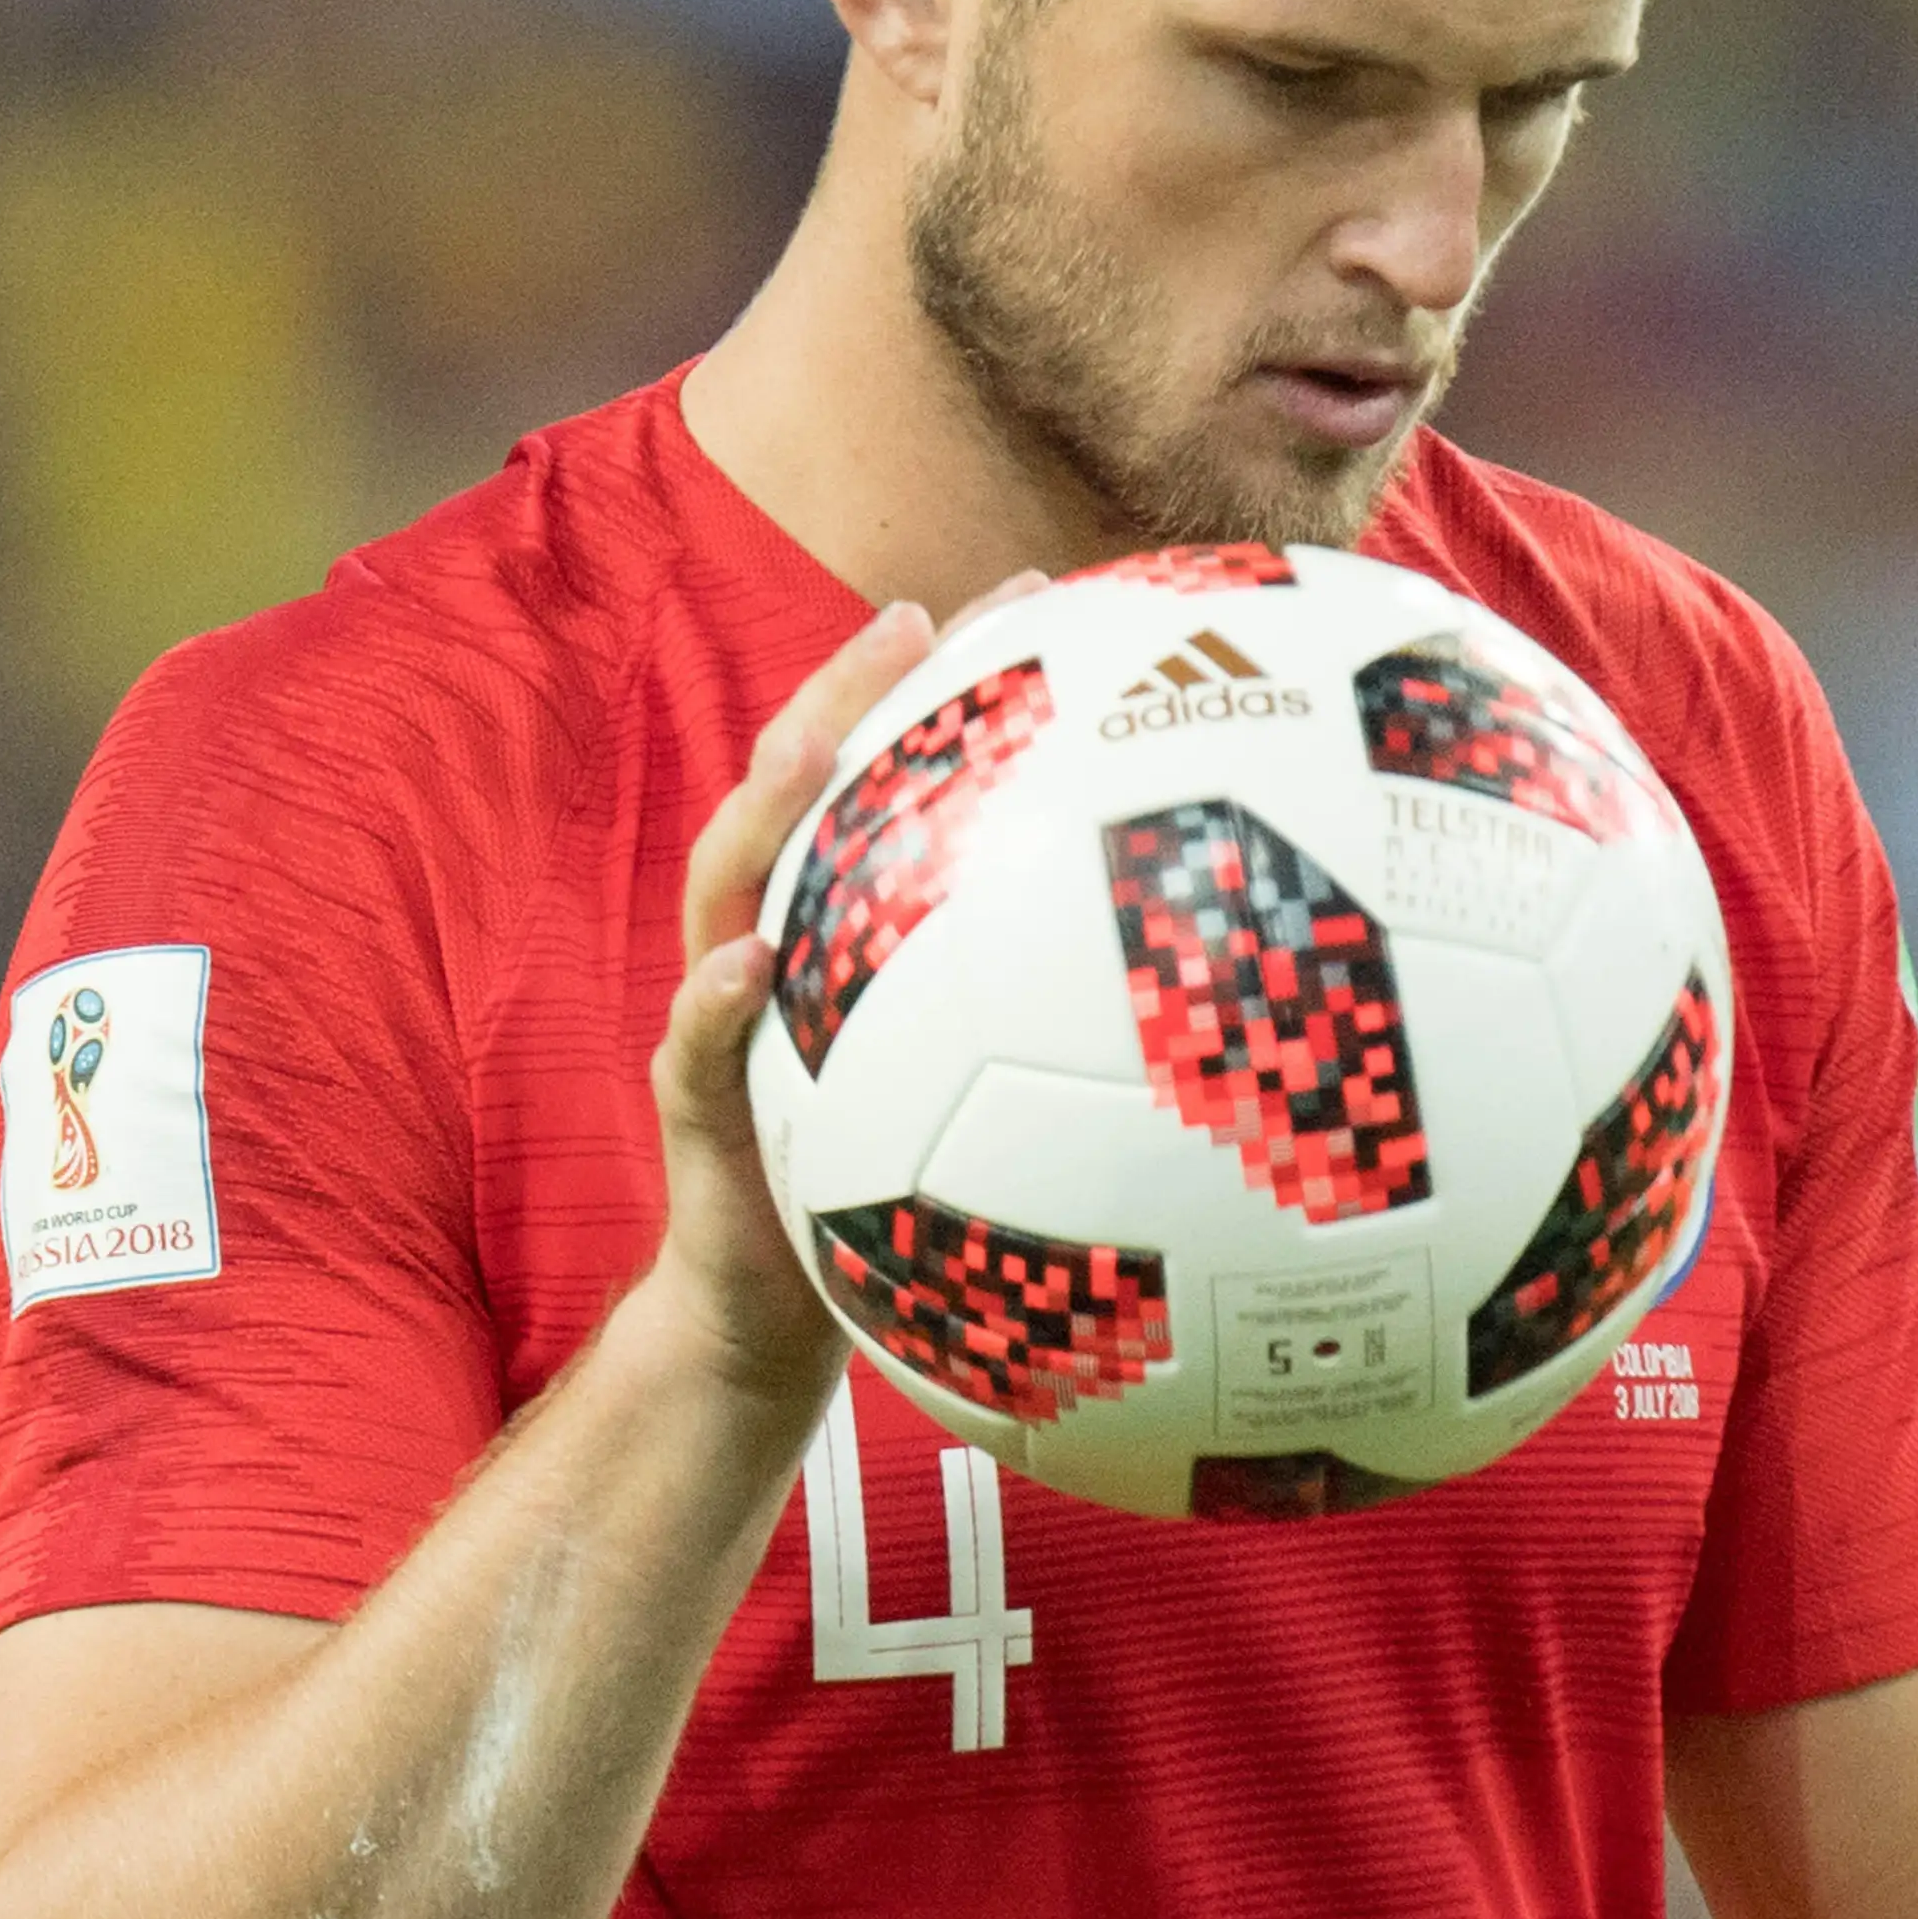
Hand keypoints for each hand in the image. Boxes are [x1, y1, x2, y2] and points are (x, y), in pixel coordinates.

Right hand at [639, 579, 1046, 1427]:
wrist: (780, 1321)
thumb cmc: (901, 1209)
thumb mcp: (993, 1105)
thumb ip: (1065, 1033)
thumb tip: (1224, 997)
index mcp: (841, 930)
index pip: (884, 777)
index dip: (942, 685)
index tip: (1032, 597)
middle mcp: (771, 944)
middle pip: (794, 788)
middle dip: (845, 693)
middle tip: (917, 618)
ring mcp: (719, 1015)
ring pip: (725, 883)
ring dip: (766, 808)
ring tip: (815, 745)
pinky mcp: (693, 1106)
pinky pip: (695, 1044)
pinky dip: (717, 1002)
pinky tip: (752, 968)